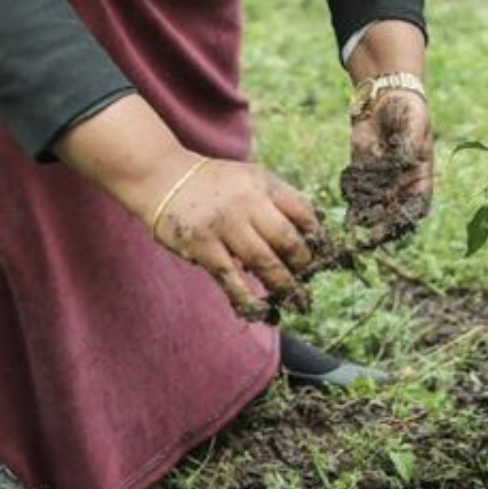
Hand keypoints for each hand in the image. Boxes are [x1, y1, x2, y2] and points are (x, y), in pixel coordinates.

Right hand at [51, 95, 322, 320]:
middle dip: (303, 264)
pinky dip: (248, 298)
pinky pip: (231, 279)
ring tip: (296, 299)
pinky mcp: (203, 247)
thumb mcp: (251, 178)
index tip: (324, 255)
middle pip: (286, 239)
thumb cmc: (215, 183)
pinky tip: (261, 310)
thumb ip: (278, 199)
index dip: (317, 236)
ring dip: (284, 285)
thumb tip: (312, 231)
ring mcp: (224, 226)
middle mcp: (247, 202)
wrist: (163, 178)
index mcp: (264, 184)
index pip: (302, 211)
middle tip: (308, 280)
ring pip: (264, 262)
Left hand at [344, 87, 432, 238]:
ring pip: (374, 205)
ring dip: (365, 218)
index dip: (409, 218)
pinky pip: (356, 190)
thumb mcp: (413, 125)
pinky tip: (347, 202)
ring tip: (354, 228)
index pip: (418, 205)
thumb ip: (409, 145)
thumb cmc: (407, 109)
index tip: (399, 227)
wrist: (385, 96)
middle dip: (383, 226)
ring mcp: (381, 178)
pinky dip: (351, 199)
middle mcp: (401, 182)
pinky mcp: (362, 171)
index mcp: (420, 175)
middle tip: (371, 237)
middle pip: (394, 212)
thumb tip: (403, 164)